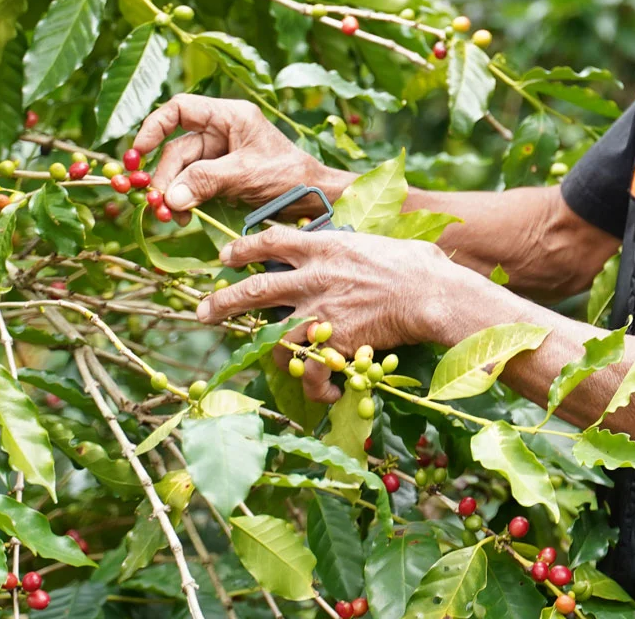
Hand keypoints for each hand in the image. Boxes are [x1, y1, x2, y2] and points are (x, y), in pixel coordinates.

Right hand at [133, 94, 348, 216]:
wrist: (315, 199)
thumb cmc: (290, 176)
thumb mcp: (247, 174)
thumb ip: (208, 181)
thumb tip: (171, 196)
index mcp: (230, 117)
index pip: (181, 110)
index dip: (155, 127)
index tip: (138, 152)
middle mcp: (222, 132)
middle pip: (178, 149)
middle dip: (167, 177)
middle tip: (161, 205)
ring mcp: (221, 156)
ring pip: (183, 172)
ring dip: (174, 194)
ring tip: (173, 216)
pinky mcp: (222, 178)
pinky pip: (194, 186)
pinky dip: (186, 201)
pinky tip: (184, 217)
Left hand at [197, 226, 459, 401]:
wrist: (431, 294)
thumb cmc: (420, 266)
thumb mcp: (383, 243)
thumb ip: (363, 247)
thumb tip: (371, 246)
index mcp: (325, 246)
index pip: (272, 240)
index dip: (243, 247)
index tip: (227, 255)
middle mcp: (313, 276)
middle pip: (255, 286)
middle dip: (224, 300)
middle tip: (203, 310)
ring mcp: (320, 309)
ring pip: (270, 331)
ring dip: (253, 345)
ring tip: (246, 357)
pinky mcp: (333, 341)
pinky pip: (309, 370)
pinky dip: (315, 386)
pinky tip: (326, 393)